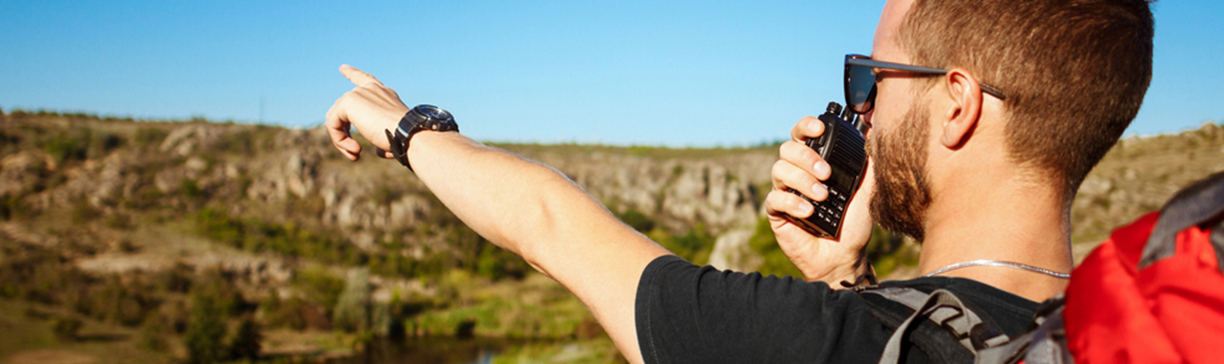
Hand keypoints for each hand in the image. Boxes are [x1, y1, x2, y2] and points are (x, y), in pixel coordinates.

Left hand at [324, 65, 410, 160]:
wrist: (409, 134)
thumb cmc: (406, 138)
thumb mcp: (393, 135)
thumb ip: (382, 137)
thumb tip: (378, 150)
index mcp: (384, 94)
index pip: (365, 80)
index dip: (352, 73)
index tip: (342, 68)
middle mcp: (370, 90)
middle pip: (344, 110)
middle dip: (345, 133)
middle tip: (356, 153)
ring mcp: (359, 93)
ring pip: (336, 118)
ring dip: (342, 139)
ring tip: (355, 153)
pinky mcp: (349, 101)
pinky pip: (332, 123)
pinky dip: (339, 139)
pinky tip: (355, 149)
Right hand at [764, 116, 876, 286]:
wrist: (845, 255)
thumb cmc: (854, 223)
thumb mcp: (867, 188)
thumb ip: (868, 160)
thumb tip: (875, 128)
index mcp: (815, 162)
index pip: (802, 134)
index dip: (805, 126)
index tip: (819, 129)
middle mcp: (797, 173)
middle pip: (787, 149)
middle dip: (807, 158)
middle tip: (827, 174)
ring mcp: (785, 192)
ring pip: (779, 170)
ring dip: (802, 180)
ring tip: (823, 196)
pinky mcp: (777, 213)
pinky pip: (775, 198)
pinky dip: (793, 202)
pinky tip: (809, 212)